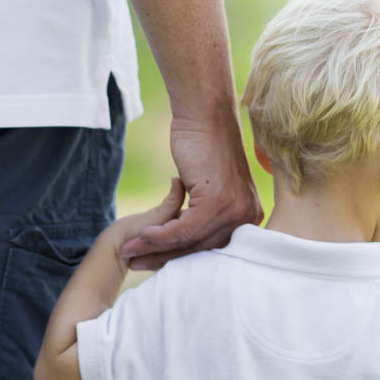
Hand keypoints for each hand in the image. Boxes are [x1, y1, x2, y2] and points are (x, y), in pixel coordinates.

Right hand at [119, 113, 262, 268]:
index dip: (179, 259)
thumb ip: (204, 216)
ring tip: (130, 251)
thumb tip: (184, 244)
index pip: (211, 249)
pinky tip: (142, 235)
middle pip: (200, 250)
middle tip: (136, 263)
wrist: (206, 116)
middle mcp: (248, 216)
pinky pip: (183, 229)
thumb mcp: (208, 188)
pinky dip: (160, 235)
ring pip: (189, 242)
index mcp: (249, 217)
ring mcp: (235, 209)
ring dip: (155, 248)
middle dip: (164, 258)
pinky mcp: (218, 201)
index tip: (153, 263)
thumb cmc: (203, 147)